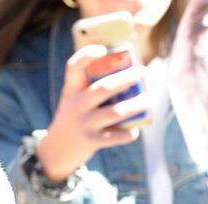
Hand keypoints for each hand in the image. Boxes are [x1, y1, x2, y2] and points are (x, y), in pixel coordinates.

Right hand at [37, 44, 149, 181]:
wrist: (57, 150)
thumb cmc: (75, 118)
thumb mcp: (74, 100)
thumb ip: (91, 88)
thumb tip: (128, 77)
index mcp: (71, 90)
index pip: (74, 67)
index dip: (86, 55)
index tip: (102, 49)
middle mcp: (77, 104)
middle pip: (104, 88)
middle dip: (127, 78)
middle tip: (143, 72)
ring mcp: (85, 123)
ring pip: (116, 112)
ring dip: (136, 105)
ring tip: (150, 101)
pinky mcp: (92, 141)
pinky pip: (116, 136)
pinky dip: (129, 133)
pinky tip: (135, 130)